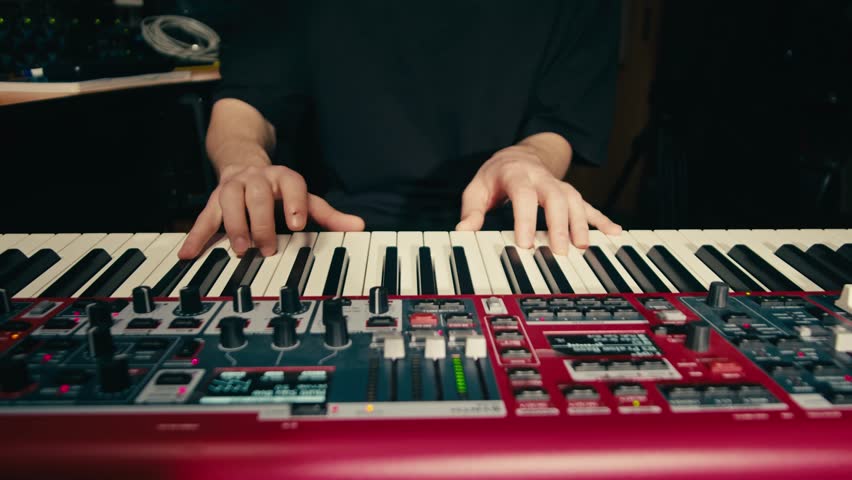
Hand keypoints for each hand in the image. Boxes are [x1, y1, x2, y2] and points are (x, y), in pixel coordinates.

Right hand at [178, 164, 364, 258]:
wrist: (244, 165)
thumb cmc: (280, 190)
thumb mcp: (306, 198)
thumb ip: (329, 215)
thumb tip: (359, 226)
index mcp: (283, 178)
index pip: (292, 184)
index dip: (294, 202)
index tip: (297, 223)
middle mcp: (257, 179)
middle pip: (258, 196)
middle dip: (262, 222)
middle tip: (266, 247)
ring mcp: (233, 188)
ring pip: (230, 201)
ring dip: (233, 225)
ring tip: (239, 248)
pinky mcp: (213, 201)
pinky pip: (203, 217)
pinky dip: (196, 235)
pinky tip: (188, 253)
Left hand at [455, 144, 620, 253]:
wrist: (517, 155)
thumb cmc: (495, 175)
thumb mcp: (477, 187)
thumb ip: (471, 209)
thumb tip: (463, 231)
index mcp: (517, 175)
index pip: (524, 195)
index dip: (526, 219)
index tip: (526, 243)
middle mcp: (541, 178)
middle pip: (555, 197)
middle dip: (559, 224)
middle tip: (560, 251)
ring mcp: (558, 185)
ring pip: (575, 200)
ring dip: (581, 223)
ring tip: (584, 246)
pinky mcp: (568, 193)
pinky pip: (587, 204)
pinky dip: (601, 218)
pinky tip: (614, 232)